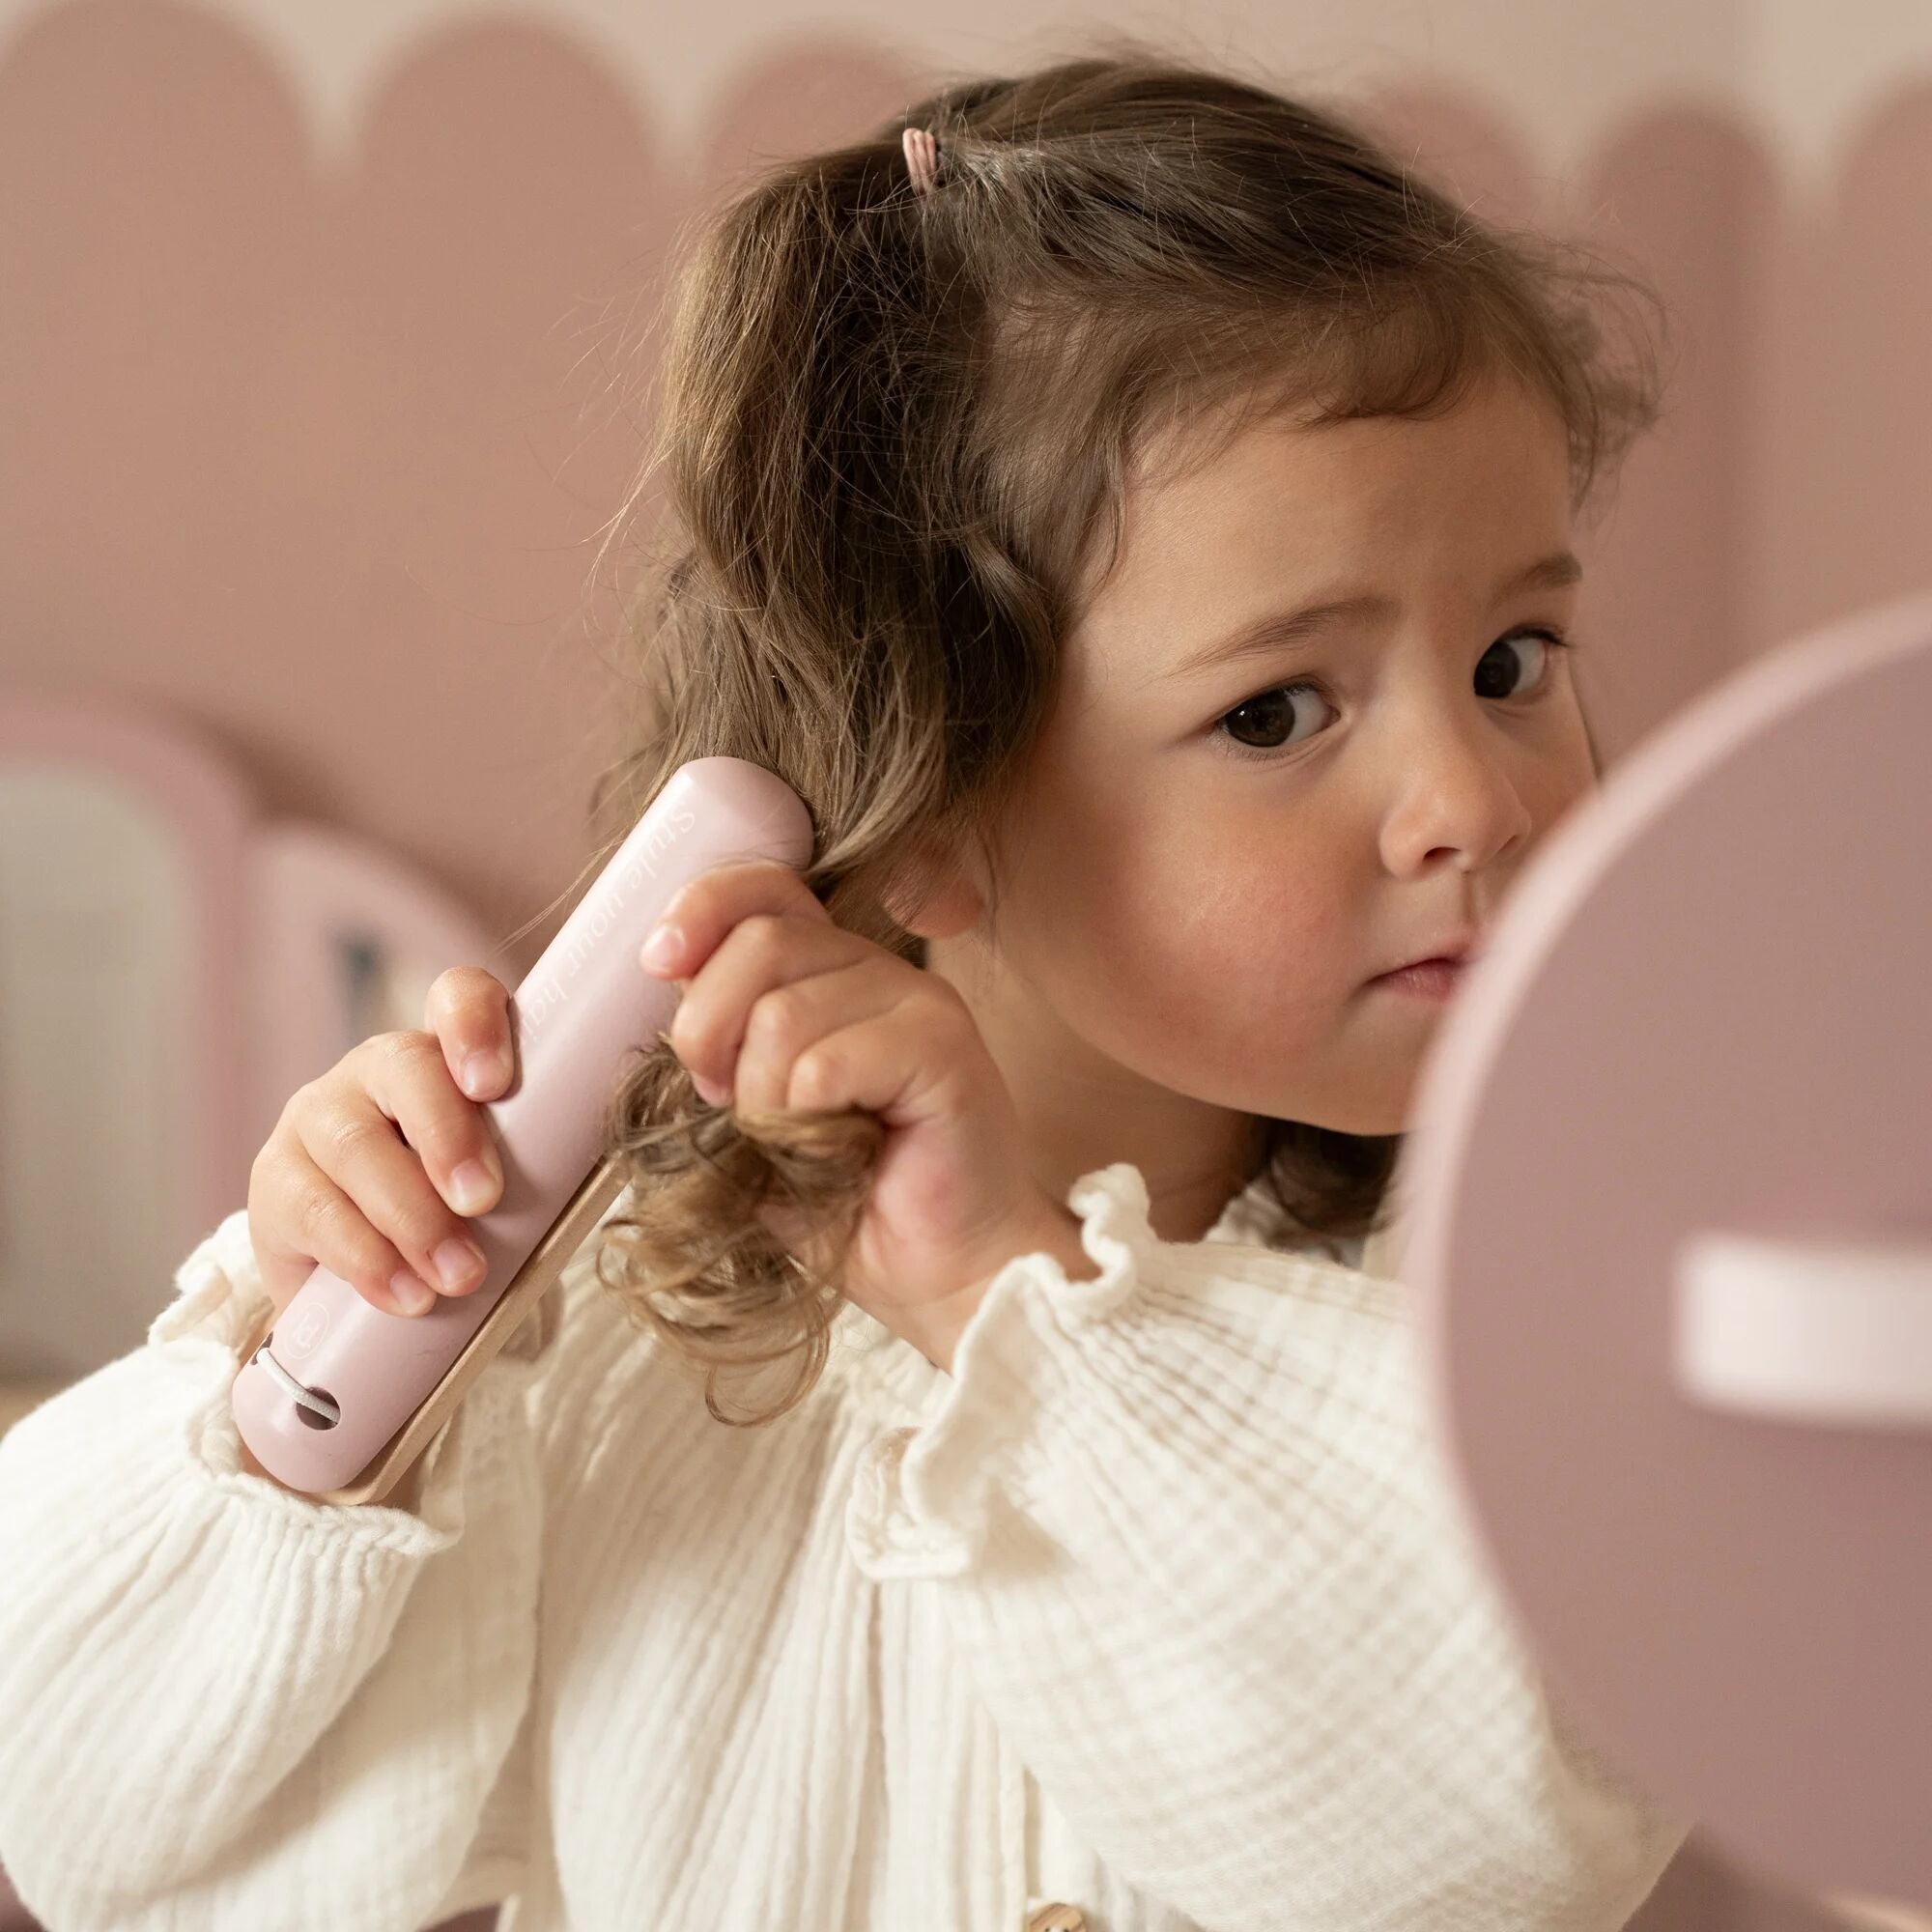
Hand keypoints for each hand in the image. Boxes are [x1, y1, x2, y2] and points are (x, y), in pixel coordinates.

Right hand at [245, 968, 518, 1320]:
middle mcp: (376, 1071)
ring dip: (413, 1217)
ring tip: (459, 1275)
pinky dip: (368, 1259)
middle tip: (484, 1202)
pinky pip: (315, 1211)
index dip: (474, 1024)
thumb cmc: (462, 1221)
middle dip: (447, 1136)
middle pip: (404, 1068)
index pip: (458, 997)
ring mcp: (316, 1118)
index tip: (495, 1084)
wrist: (376, 1288)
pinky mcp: (275, 1181)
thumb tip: (580, 1188)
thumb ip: (539, 1169)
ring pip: (355, 1146)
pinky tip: (407, 1296)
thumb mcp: (511, 1187)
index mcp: (448, 1055)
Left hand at [641, 859, 1091, 1368]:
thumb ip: (715, 1041)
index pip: (764, 888)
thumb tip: (665, 976)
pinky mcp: (945, 1047)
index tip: (657, 961)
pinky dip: (805, 1126)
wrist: (937, 1277)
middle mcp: (880, 971)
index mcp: (832, 971)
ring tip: (796, 1147)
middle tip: (725, 1106)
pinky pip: (827, 1064)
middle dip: (708, 1030)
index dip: (702, 907)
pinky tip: (837, 1156)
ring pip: (783, 1014)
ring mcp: (920, 1002)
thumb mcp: (749, 1114)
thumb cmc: (845, 1203)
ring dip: (762, 1101)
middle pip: (760, 942)